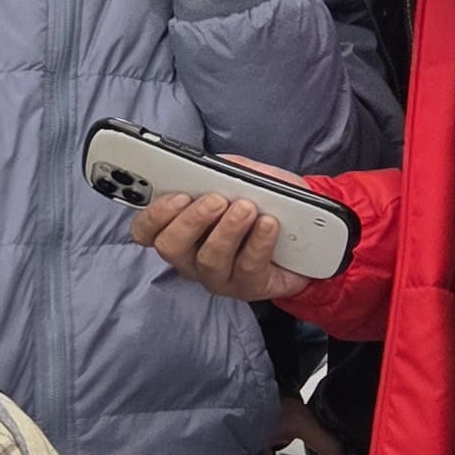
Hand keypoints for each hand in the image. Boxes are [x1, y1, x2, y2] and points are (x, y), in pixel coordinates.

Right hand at [125, 156, 315, 303]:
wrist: (309, 234)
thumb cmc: (269, 205)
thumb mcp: (246, 178)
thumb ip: (225, 170)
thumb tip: (212, 167)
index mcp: (180, 229)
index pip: (146, 230)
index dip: (154, 215)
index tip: (179, 195)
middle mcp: (191, 257)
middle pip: (170, 247)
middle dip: (191, 221)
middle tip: (216, 200)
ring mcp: (218, 276)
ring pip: (208, 260)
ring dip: (227, 230)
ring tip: (247, 208)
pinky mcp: (248, 287)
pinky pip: (247, 268)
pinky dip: (258, 242)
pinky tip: (269, 224)